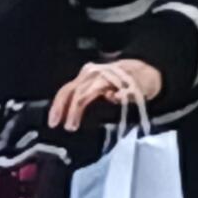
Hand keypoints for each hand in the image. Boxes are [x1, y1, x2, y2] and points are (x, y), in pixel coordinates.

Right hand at [50, 58, 164, 129]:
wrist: (143, 70)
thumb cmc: (141, 82)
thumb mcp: (140, 88)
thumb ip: (127, 93)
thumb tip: (113, 95)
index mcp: (103, 76)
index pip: (82, 94)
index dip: (74, 110)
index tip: (71, 126)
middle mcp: (92, 73)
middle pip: (70, 89)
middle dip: (60, 107)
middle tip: (54, 124)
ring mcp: (88, 74)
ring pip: (68, 88)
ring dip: (59, 105)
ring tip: (55, 122)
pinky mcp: (87, 78)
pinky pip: (72, 89)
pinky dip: (65, 102)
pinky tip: (61, 113)